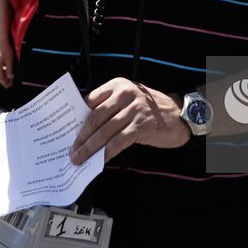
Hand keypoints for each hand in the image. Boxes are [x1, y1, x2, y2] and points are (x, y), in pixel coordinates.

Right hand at [0, 35, 15, 87]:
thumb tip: (10, 77)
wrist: (1, 39)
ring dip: (4, 76)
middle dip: (4, 81)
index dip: (4, 83)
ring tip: (10, 78)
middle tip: (10, 84)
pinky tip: (8, 70)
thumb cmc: (5, 48)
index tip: (8, 86)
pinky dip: (3, 71)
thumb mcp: (9, 60)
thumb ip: (9, 70)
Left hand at [69, 78, 188, 164]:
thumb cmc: (151, 111)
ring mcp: (134, 109)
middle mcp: (125, 94)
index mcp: (119, 85)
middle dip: (81, 136)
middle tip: (71, 150)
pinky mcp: (142, 126)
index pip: (91, 100)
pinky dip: (106, 153)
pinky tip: (99, 162)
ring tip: (79, 159)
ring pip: (105, 131)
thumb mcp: (131, 100)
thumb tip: (85, 129)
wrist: (181, 115)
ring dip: (89, 147)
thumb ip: (111, 108)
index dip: (77, 117)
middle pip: (96, 117)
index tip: (66, 131)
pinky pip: (118, 142)